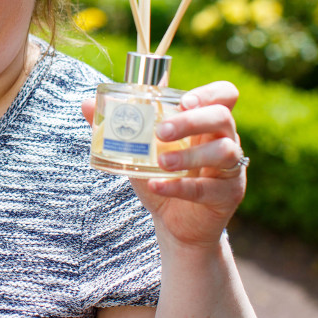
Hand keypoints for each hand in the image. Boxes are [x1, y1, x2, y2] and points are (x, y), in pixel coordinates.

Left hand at [83, 81, 245, 249]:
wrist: (175, 224)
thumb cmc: (161, 177)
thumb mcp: (138, 150)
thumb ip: (117, 127)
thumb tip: (86, 104)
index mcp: (207, 122)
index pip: (224, 95)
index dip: (208, 93)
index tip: (183, 100)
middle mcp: (226, 140)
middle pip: (223, 118)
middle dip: (191, 121)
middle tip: (160, 132)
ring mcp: (231, 169)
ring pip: (224, 151)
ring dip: (190, 155)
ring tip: (161, 162)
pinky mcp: (228, 195)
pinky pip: (207, 188)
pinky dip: (179, 187)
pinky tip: (156, 185)